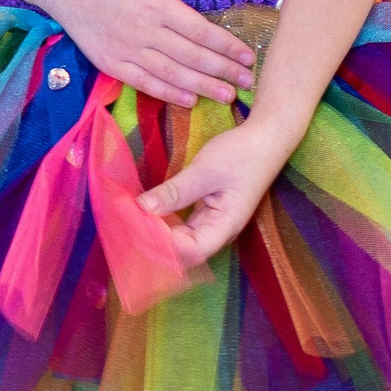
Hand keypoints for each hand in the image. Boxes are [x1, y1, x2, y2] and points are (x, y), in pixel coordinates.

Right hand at [44, 0, 256, 110]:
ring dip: (202, 87)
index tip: (248, 55)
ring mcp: (127, 50)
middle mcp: (145, 32)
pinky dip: (168, 94)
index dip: (228, 46)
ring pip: (172, 75)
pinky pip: (144, 83)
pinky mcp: (111, 63)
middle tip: (249, 82)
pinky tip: (188, 100)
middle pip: (192, 57)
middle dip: (223, 71)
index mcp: (158, 4)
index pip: (202, 32)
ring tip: (226, 96)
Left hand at [136, 115, 294, 268]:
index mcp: (224, 227)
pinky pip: (181, 225)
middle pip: (183, 251)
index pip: (190, 251)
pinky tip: (144, 213)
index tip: (137, 227)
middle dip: (155, 243)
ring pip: (179, 239)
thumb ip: (175, 192)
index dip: (163, 246)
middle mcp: (217, 231)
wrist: (264, 138)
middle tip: (126, 227)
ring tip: (130, 223)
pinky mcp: (205, 212)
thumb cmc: (240, 155)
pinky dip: (163, 221)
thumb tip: (142, 208)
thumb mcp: (205, 171)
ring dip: (156, 233)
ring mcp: (211, 222)